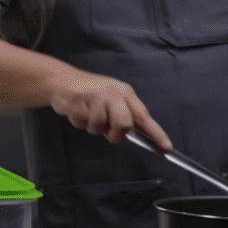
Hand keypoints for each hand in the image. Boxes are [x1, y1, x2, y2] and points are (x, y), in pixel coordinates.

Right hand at [48, 68, 172, 150]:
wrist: (62, 80)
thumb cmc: (89, 93)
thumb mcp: (111, 100)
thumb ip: (124, 116)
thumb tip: (132, 137)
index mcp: (125, 93)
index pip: (143, 116)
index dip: (156, 133)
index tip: (165, 148)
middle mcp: (113, 93)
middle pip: (124, 125)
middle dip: (115, 134)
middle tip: (106, 130)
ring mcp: (95, 95)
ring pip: (99, 126)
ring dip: (91, 126)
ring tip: (87, 113)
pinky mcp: (78, 99)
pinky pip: (82, 122)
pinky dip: (78, 121)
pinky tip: (77, 110)